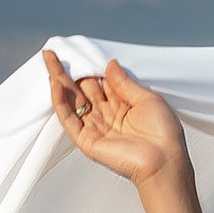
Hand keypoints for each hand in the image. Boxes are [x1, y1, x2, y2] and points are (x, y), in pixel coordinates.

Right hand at [42, 50, 188, 186]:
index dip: (88, 67)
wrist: (164, 161)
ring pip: (72, 100)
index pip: (100, 82)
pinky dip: (61, 101)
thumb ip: (125, 83)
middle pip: (82, 89)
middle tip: (53, 52)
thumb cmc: (163, 133)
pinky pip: (69, 119)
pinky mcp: (86, 140)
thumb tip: (110, 64)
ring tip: (49, 60)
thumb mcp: (147, 98)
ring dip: (59, 81)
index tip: (77, 50)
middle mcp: (106, 115)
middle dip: (67, 71)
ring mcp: (95, 127)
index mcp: (122, 104)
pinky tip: (56, 84)